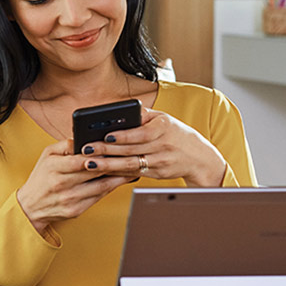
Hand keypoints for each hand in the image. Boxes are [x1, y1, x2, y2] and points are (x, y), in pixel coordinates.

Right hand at [16, 139, 137, 233]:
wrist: (31, 206)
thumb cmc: (41, 177)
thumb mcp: (46, 156)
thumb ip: (64, 145)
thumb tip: (83, 137)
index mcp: (53, 168)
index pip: (80, 159)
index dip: (99, 154)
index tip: (114, 147)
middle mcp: (61, 184)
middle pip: (94, 172)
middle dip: (114, 164)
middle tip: (131, 155)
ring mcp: (70, 199)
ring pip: (101, 186)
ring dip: (119, 177)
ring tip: (132, 168)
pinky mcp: (76, 210)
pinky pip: (99, 197)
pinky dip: (112, 188)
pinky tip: (120, 181)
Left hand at [76, 108, 227, 185]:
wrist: (199, 157)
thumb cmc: (175, 134)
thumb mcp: (163, 119)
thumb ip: (142, 116)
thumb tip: (117, 111)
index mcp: (163, 128)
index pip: (141, 133)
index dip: (123, 135)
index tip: (105, 135)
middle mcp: (162, 146)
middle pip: (130, 149)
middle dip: (106, 150)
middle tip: (86, 150)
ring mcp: (160, 162)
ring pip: (130, 164)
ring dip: (108, 165)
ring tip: (89, 163)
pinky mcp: (156, 174)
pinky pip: (133, 173)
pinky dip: (117, 173)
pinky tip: (101, 172)